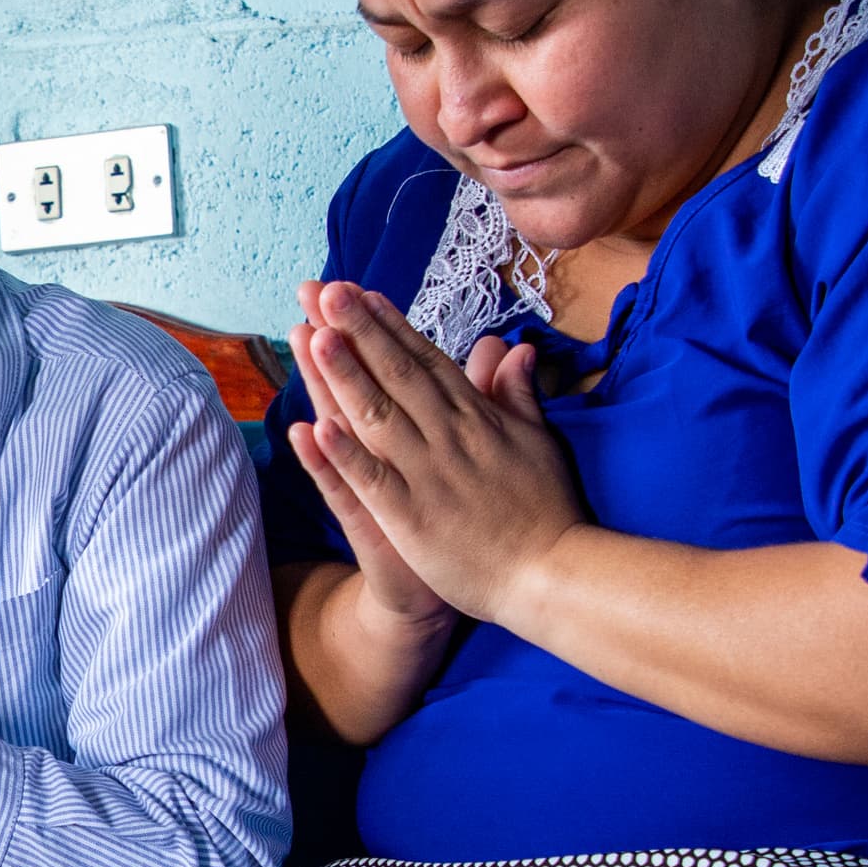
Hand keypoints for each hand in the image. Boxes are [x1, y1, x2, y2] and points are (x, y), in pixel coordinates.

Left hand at [284, 282, 588, 629]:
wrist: (554, 575)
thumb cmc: (547, 510)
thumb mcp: (537, 441)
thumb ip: (518, 394)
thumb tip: (514, 348)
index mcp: (476, 418)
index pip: (426, 362)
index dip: (390, 327)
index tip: (361, 295)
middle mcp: (448, 437)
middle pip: (396, 374)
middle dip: (359, 331)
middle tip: (326, 291)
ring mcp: (427, 475)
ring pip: (378, 416)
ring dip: (345, 375)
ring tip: (313, 334)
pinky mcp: (412, 518)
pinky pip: (371, 480)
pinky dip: (343, 454)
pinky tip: (314, 427)